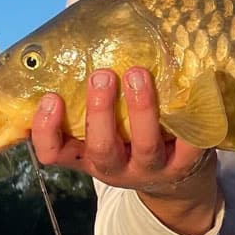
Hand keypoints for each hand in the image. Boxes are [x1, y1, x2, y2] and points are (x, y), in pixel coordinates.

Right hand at [30, 66, 218, 234]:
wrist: (176, 181)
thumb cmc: (129, 145)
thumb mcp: (103, 133)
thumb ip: (87, 107)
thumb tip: (72, 54)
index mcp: (88, 159)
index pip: (54, 153)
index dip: (47, 130)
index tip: (51, 98)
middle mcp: (116, 169)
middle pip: (102, 148)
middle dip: (100, 110)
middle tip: (102, 76)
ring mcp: (152, 169)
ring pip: (145, 144)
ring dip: (141, 108)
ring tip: (138, 73)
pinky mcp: (185, 165)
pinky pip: (188, 144)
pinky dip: (188, 121)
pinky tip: (188, 93)